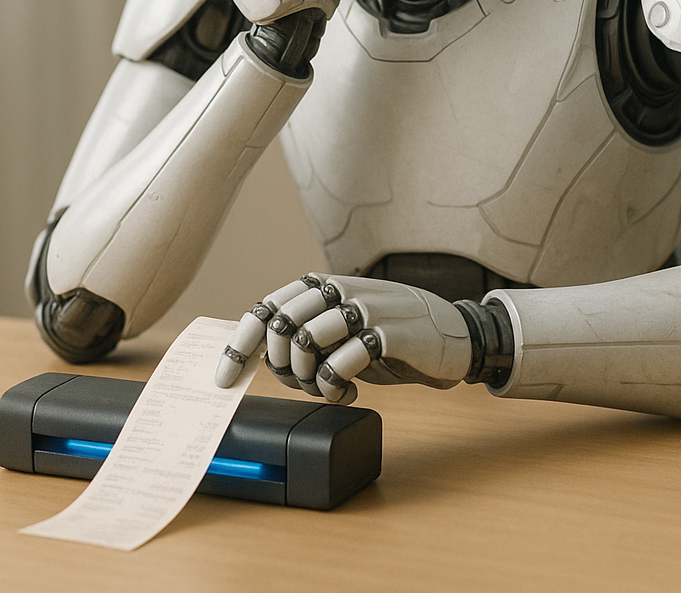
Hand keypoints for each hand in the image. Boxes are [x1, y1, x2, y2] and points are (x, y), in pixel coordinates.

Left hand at [214, 274, 472, 404]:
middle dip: (281, 366)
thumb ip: (309, 333)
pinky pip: (341, 363)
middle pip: (281, 325)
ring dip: (308, 378)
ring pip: (306, 342)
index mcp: (323, 286)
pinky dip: (334, 387)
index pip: (266, 307)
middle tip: (302, 384)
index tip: (224, 377)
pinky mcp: (388, 334)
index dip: (238, 343)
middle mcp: (339, 290)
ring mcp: (364, 308)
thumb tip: (265, 358)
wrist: (456, 336)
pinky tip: (347, 394)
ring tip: (327, 389)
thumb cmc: (393, 334)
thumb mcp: (345, 328)